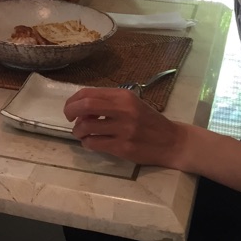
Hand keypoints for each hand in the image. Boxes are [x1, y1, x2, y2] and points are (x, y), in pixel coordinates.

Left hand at [63, 87, 188, 167]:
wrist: (171, 141)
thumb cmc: (148, 121)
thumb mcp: (131, 104)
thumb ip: (107, 102)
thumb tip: (80, 107)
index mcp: (123, 96)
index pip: (89, 93)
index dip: (73, 100)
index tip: (70, 108)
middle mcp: (123, 110)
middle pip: (85, 106)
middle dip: (70, 112)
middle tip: (69, 119)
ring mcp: (124, 129)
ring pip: (87, 127)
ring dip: (77, 131)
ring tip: (81, 133)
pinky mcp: (123, 147)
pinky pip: (94, 143)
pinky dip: (87, 143)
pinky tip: (91, 143)